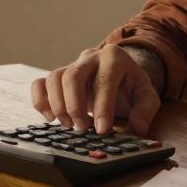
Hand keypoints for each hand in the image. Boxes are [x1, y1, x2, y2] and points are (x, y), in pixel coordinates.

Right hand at [31, 44, 160, 134]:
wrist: (119, 75)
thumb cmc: (131, 86)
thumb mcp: (146, 95)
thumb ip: (145, 110)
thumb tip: (137, 127)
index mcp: (114, 57)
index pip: (104, 80)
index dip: (102, 106)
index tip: (102, 130)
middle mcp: (90, 57)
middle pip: (73, 76)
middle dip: (75, 106)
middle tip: (81, 129)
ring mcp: (71, 65)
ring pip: (54, 78)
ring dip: (58, 105)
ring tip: (69, 125)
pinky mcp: (58, 76)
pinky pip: (40, 83)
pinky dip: (40, 101)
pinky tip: (50, 118)